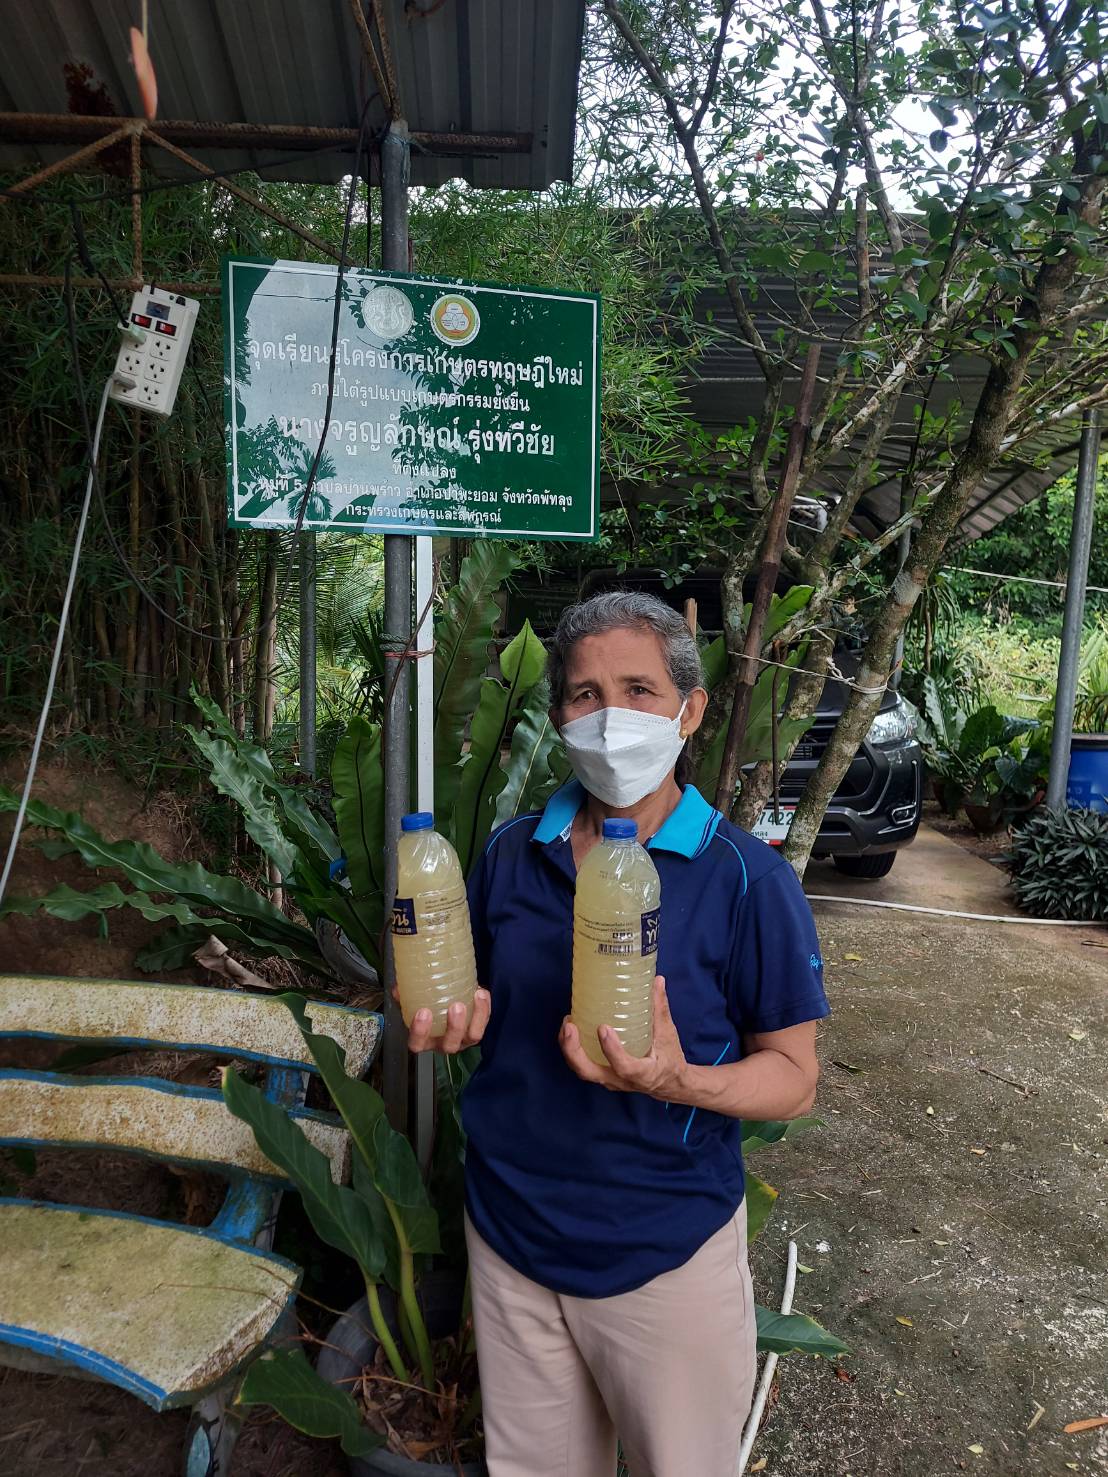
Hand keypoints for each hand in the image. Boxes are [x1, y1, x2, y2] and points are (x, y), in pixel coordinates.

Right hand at [399, 987, 490, 1054]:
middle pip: (449, 1044)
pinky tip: (482, 992)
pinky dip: (484, 1008)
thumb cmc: (428, 1005)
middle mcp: (444, 1042)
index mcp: (425, 1039)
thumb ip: (406, 996)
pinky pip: (484, 1022)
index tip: (423, 1012)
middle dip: (454, 1027)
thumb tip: (398, 988)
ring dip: (476, 1017)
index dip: (420, 1032)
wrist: (447, 1000)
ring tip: (476, 996)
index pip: (418, 1044)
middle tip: (455, 1006)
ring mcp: (463, 1038)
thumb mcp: (415, 1001)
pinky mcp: (477, 1028)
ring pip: (472, 1036)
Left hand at [559, 976, 688, 1099]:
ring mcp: (610, 1081)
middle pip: (590, 1072)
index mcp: (644, 1073)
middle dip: (574, 1050)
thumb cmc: (669, 1059)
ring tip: (567, 1023)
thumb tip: (657, 981)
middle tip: (569, 1026)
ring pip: (583, 1070)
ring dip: (570, 1049)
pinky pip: (584, 1066)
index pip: (625, 1067)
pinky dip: (574, 1050)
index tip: (603, 1027)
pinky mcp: (604, 1076)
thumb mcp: (668, 1034)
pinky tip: (572, 1030)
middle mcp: (622, 1081)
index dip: (612, 1050)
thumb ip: (660, 1008)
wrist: (669, 1083)